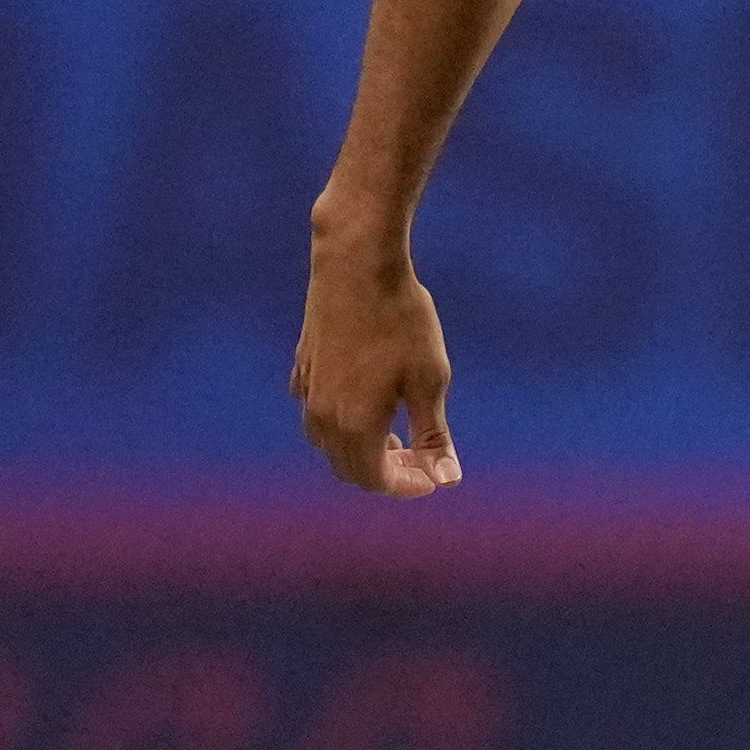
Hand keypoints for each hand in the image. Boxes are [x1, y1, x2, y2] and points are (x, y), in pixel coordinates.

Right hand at [293, 230, 461, 496]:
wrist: (357, 263)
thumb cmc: (401, 319)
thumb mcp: (429, 380)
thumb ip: (434, 435)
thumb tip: (447, 479)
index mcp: (355, 426)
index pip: (378, 480)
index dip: (408, 486)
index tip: (434, 475)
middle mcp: (323, 417)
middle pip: (350, 469)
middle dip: (386, 473)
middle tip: (420, 457)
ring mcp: (307, 391)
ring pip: (328, 445)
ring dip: (361, 451)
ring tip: (394, 434)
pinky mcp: (302, 368)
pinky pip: (316, 415)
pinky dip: (341, 425)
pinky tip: (363, 403)